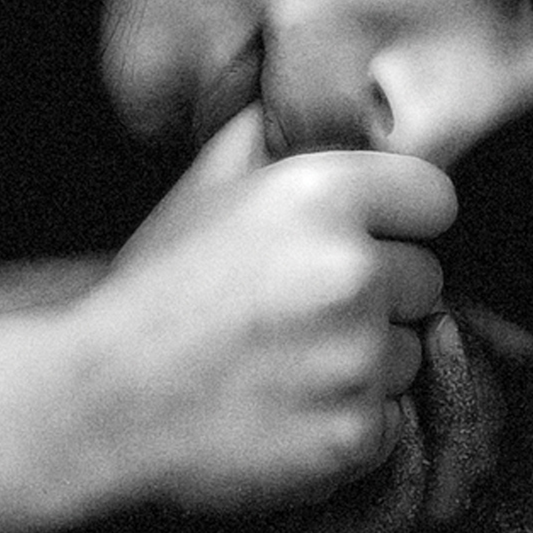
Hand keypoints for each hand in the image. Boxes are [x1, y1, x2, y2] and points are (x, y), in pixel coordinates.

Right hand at [68, 104, 455, 513]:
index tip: (364, 240)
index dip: (400, 221)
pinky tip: (288, 409)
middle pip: (427, 279)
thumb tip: (322, 97)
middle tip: (302, 308)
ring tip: (288, 361)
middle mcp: (351, 272)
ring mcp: (355, 360)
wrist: (96, 403)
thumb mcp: (206, 181)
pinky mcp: (352, 436)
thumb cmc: (155, 287)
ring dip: (366, 361)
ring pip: (409, 353)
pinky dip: (349, 423)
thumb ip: (275, 128)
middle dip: (381, 294)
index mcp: (323, 196)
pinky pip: (388, 421)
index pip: (436, 199)